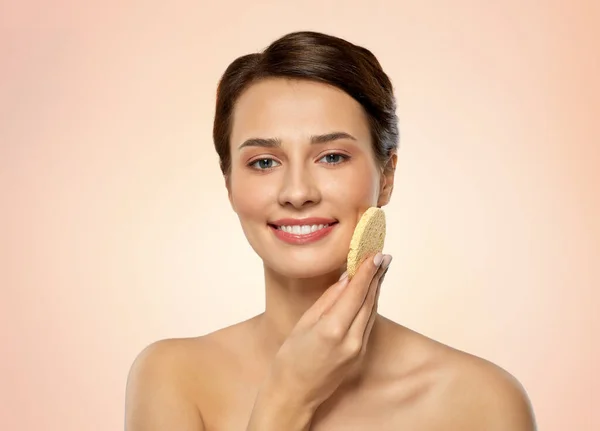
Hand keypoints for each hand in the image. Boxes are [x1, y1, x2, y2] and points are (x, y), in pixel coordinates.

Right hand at [267, 252, 391, 410]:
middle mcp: (351, 339)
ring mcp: (358, 349)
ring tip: (380, 269)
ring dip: (377, 289)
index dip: (368, 271)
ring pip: (372, 311)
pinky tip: (371, 293)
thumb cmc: (291, 357)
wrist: (294, 393)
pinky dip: (371, 305)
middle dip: (377, 276)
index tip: (376, 254)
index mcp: (333, 329)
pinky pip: (368, 323)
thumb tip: (346, 279)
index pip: (357, 293)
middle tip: (383, 256)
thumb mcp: (305, 322)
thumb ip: (329, 299)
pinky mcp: (360, 355)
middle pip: (369, 300)